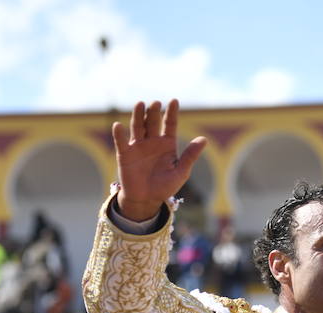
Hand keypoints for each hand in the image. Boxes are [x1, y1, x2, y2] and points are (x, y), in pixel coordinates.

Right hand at [112, 99, 206, 220]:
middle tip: (155, 103)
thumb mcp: (181, 172)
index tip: (174, 101)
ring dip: (138, 115)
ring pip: (138, 127)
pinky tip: (118, 126)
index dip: (172, 112)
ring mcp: (138, 146)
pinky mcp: (125, 154)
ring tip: (140, 104)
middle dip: (154, 112)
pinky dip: (119, 134)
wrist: (146, 200)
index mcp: (167, 143)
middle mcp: (152, 141)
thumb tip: (204, 139)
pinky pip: (121, 142)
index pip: (170, 124)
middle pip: (153, 122)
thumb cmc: (165, 186)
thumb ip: (190, 156)